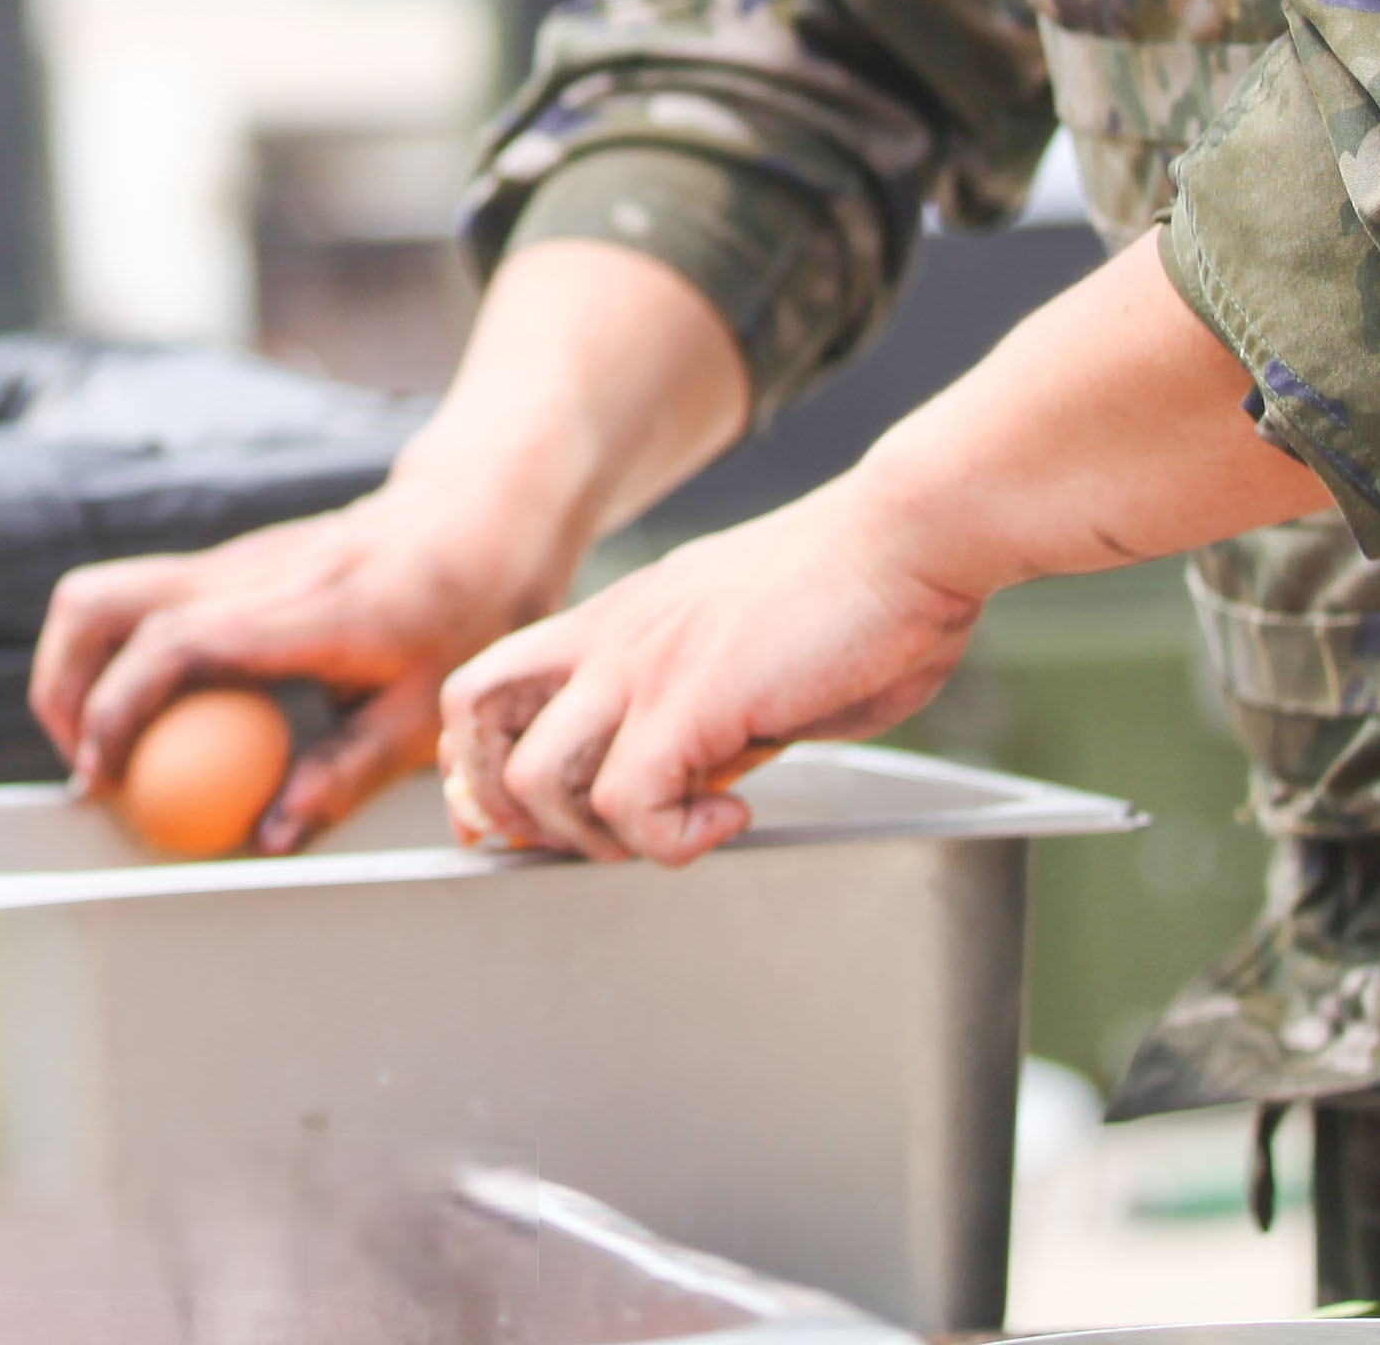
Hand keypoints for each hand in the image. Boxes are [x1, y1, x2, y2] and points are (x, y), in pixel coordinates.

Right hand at [27, 237, 756, 853]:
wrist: (476, 516)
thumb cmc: (467, 617)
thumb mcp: (426, 713)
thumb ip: (344, 773)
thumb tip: (268, 836)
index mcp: (297, 610)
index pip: (171, 645)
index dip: (119, 711)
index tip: (104, 778)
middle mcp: (245, 572)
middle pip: (98, 601)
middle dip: (61, 685)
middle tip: (86, 767)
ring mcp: (229, 561)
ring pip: (107, 593)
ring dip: (79, 667)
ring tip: (105, 747)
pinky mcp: (227, 565)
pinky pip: (143, 602)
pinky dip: (120, 658)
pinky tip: (156, 717)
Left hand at [438, 473, 981, 866]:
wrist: (907, 537)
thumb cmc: (856, 593)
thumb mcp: (746, 657)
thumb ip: (706, 716)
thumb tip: (700, 785)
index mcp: (618, 622)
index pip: (488, 686)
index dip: (484, 764)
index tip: (529, 820)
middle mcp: (610, 637)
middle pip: (473, 720)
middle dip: (502, 805)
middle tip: (587, 839)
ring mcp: (642, 665)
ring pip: (534, 780)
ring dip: (595, 838)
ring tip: (674, 832)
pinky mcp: (689, 699)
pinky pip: (630, 805)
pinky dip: (675, 841)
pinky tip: (734, 818)